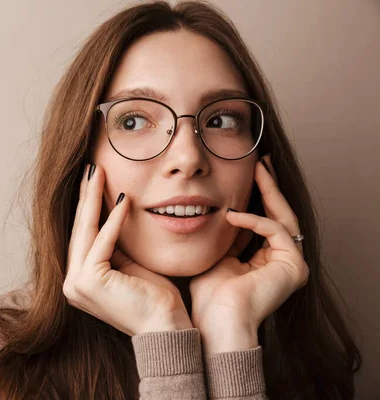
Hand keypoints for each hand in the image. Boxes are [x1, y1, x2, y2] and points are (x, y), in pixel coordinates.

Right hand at [63, 164, 192, 335]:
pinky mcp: (89, 282)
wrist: (167, 328)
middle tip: (91, 168)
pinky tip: (123, 199)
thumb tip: (112, 213)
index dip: (88, 205)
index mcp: (79, 281)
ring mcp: (76, 285)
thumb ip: (115, 244)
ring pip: (86, 232)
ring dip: (93, 200)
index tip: (94, 180)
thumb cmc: (155, 298)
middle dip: (86, 196)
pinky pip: (102, 242)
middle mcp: (71, 284)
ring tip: (97, 173)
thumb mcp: (130, 263)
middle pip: (80, 230)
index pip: (84, 236)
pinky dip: (113, 220)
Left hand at [189, 155, 308, 353]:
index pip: (264, 221)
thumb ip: (227, 235)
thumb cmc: (210, 296)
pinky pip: (275, 231)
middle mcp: (284, 262)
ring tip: (257, 170)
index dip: (257, 197)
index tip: (249, 173)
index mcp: (266, 261)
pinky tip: (232, 215)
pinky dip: (253, 220)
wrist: (216, 323)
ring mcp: (292, 265)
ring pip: (283, 218)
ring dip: (269, 192)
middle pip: (280, 216)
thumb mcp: (217, 254)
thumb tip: (223, 210)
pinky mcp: (294, 267)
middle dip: (269, 187)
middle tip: (262, 162)